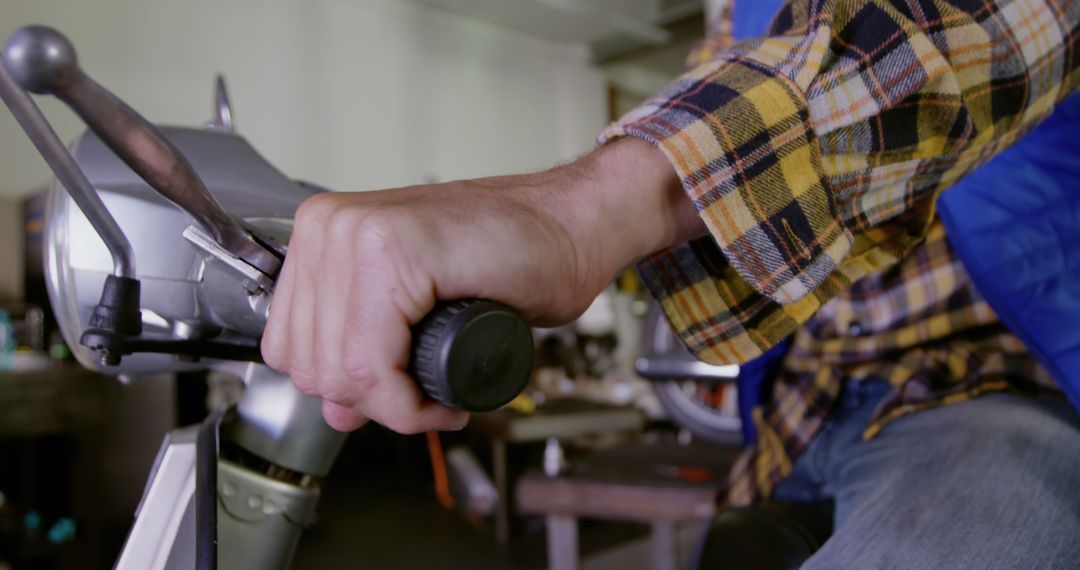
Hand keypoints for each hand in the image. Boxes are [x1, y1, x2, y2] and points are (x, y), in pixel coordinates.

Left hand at [261, 138, 702, 431]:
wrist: (571, 224)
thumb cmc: (514, 255)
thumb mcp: (417, 310)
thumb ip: (367, 350)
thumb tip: (336, 408)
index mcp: (323, 233)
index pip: (289, 349)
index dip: (346, 390)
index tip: (398, 393)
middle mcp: (329, 225)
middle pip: (311, 366)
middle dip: (371, 403)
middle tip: (426, 397)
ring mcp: (357, 232)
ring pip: (339, 371)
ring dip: (395, 406)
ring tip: (436, 395)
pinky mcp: (394, 249)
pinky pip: (374, 365)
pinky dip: (409, 403)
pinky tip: (444, 396)